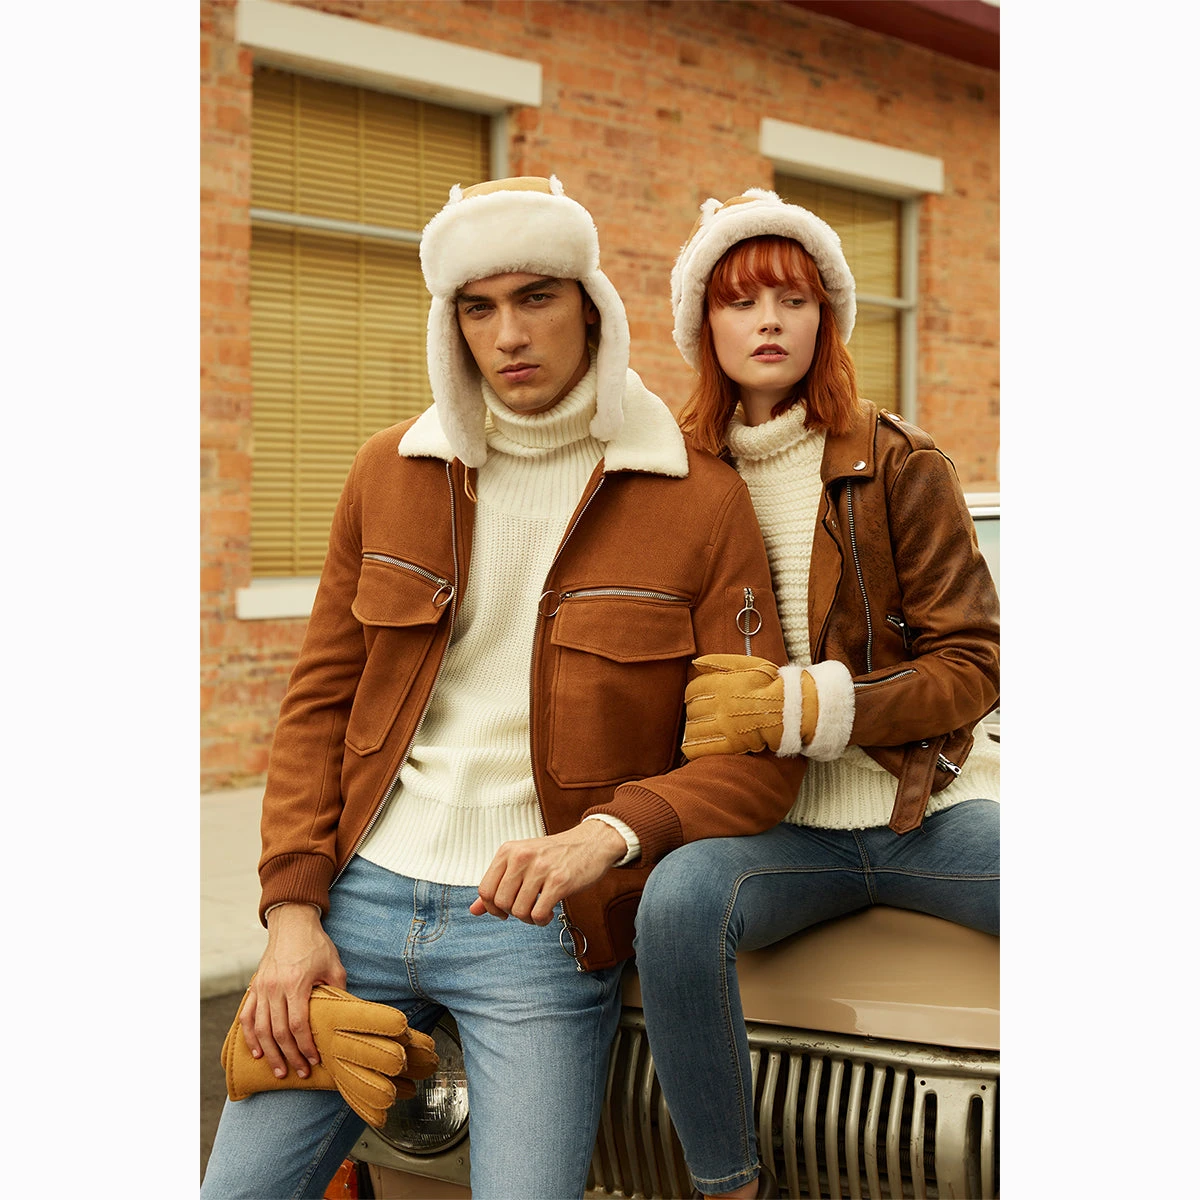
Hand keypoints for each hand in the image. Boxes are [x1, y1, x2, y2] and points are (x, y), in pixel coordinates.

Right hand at [240, 903, 347, 1080]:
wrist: (292, 922)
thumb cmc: (316, 944)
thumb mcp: (334, 965)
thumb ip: (338, 992)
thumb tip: (347, 1017)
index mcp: (296, 983)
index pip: (298, 1025)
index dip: (306, 1047)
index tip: (315, 1061)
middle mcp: (275, 987)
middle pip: (278, 1032)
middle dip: (290, 1057)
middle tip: (301, 1072)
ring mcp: (262, 987)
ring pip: (260, 1029)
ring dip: (270, 1054)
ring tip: (280, 1071)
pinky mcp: (255, 986)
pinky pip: (247, 1016)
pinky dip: (250, 1037)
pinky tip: (257, 1052)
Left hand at [469, 822, 627, 925]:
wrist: (591, 842)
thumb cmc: (554, 854)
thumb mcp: (521, 861)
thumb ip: (497, 884)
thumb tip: (474, 910)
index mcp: (508, 850)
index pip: (485, 890)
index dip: (492, 907)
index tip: (505, 910)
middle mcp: (522, 856)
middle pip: (501, 903)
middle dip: (512, 913)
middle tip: (526, 908)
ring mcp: (540, 868)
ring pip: (518, 911)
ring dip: (528, 918)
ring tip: (539, 910)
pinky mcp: (559, 881)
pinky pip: (538, 914)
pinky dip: (541, 921)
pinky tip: (549, 912)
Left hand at [682, 654, 785, 758]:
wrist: (792, 708)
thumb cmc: (773, 684)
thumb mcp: (749, 664)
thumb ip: (720, 661)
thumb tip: (695, 663)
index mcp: (722, 684)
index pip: (693, 690)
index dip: (693, 695)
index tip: (699, 698)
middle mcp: (720, 704)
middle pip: (692, 710)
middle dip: (695, 712)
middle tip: (703, 715)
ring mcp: (725, 724)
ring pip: (693, 729)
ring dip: (693, 730)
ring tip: (701, 730)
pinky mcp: (731, 744)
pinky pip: (701, 748)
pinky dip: (693, 748)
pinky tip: (694, 746)